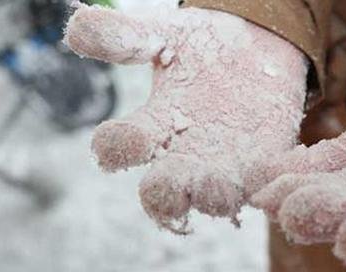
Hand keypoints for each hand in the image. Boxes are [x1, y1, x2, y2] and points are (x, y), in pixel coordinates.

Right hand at [64, 3, 307, 232]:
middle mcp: (182, 157)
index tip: (123, 138)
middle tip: (172, 181)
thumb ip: (125, 35)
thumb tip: (76, 26)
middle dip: (164, 192)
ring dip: (214, 196)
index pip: (119, 148)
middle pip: (162, 193)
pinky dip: (264, 187)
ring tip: (220, 183)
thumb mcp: (165, 34)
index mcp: (151, 127)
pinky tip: (268, 174)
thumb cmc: (201, 46)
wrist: (256, 50)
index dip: (115, 148)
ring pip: (213, 199)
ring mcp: (223, 167)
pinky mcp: (262, 166)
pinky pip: (262, 187)